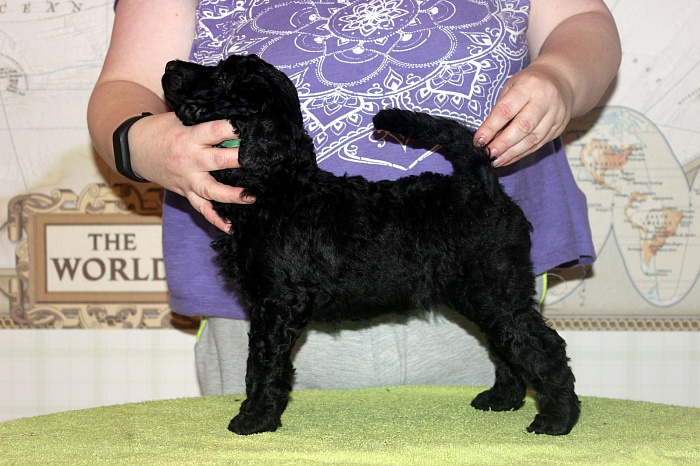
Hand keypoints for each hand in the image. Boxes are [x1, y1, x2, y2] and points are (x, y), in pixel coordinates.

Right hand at [128, 112, 251, 231]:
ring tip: (251, 197)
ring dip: (231, 195)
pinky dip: (215, 219)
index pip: (215, 130)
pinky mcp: (185, 192)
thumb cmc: (162, 130)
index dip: (233, 129)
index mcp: (190, 136)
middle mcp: (190, 159)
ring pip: (211, 190)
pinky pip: (201, 208)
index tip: (251, 128)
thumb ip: (204, 120)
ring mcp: (188, 178)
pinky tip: (231, 227)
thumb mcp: (181, 118)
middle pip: (217, 161)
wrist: (135, 148)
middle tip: (260, 162)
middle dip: (238, 161)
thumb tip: (236, 115)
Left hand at [473, 63, 573, 166]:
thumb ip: (500, 109)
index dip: (490, 127)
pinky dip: (521, 154)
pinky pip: (539, 144)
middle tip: (488, 153)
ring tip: (496, 161)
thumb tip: (487, 137)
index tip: (478, 141)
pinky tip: (508, 158)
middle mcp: (545, 99)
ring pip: (532, 139)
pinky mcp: (559, 127)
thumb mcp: (511, 86)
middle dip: (503, 143)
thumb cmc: (529, 83)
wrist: (561, 80)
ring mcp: (555, 114)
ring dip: (512, 153)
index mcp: (528, 85)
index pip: (506, 110)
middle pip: (523, 126)